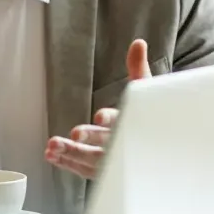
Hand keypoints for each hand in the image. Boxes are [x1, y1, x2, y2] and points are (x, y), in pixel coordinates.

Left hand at [45, 39, 151, 178]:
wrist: (163, 148)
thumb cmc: (148, 117)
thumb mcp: (146, 91)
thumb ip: (137, 68)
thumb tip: (138, 43)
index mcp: (135, 123)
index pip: (124, 121)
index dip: (112, 119)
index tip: (99, 116)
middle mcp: (125, 144)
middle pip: (106, 143)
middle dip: (89, 139)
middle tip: (73, 134)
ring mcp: (114, 161)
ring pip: (92, 160)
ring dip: (71, 153)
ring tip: (52, 146)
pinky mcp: (104, 171)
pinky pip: (84, 171)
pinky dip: (67, 164)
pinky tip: (51, 156)